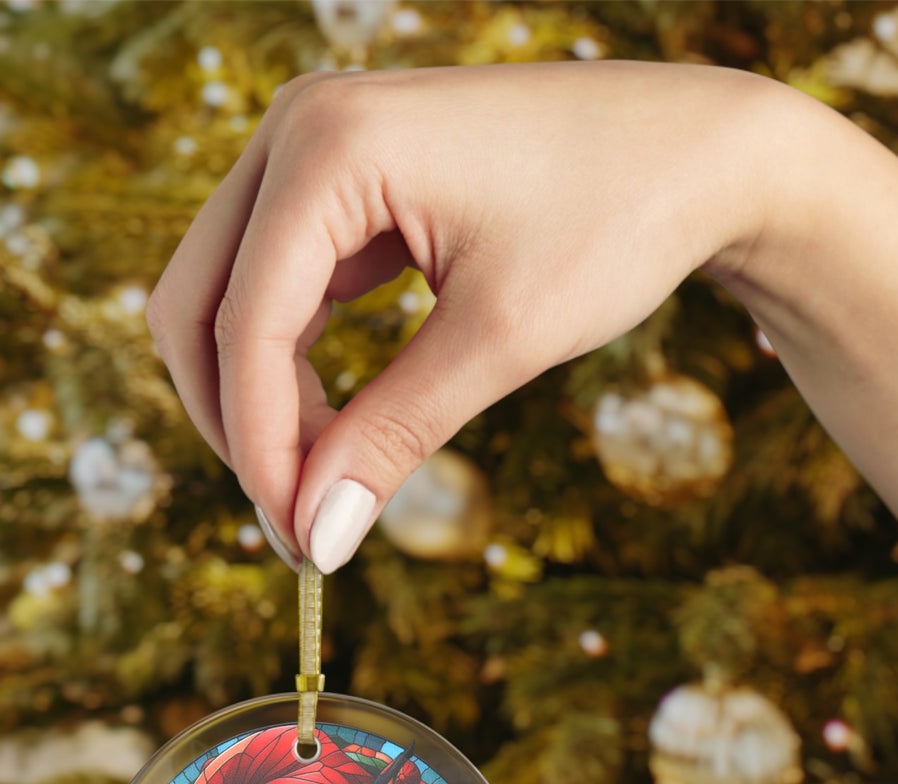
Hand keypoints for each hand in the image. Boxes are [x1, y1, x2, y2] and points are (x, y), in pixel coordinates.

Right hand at [146, 61, 778, 571]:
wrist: (700, 152)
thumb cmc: (617, 220)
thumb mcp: (500, 341)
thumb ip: (392, 437)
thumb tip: (316, 537)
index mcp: (330, 145)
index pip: (245, 325)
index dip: (260, 448)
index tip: (299, 540)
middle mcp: (299, 130)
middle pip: (197, 307)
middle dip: (237, 424)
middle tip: (297, 522)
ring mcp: (312, 151)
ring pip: (225, 302)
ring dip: (258, 402)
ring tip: (324, 486)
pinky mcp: (338, 183)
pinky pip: (275, 290)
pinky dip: (291, 368)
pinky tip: (337, 429)